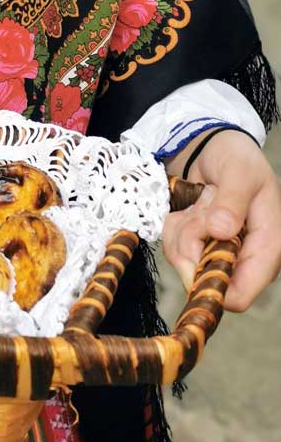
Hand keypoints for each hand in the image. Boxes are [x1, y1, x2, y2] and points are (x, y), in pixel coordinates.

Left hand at [162, 128, 280, 310]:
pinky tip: (191, 206)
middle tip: (202, 207)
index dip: (212, 282)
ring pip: (184, 262)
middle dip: (191, 241)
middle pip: (203, 276)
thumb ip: (232, 201)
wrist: (216, 147)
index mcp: (268, 247)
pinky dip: (174, 226)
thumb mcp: (240, 171)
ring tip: (201, 202)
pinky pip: (173, 247)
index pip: (239, 294)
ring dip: (182, 229)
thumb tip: (221, 232)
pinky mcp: (198, 245)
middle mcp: (244, 258)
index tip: (194, 248)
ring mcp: (219, 253)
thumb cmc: (237, 157)